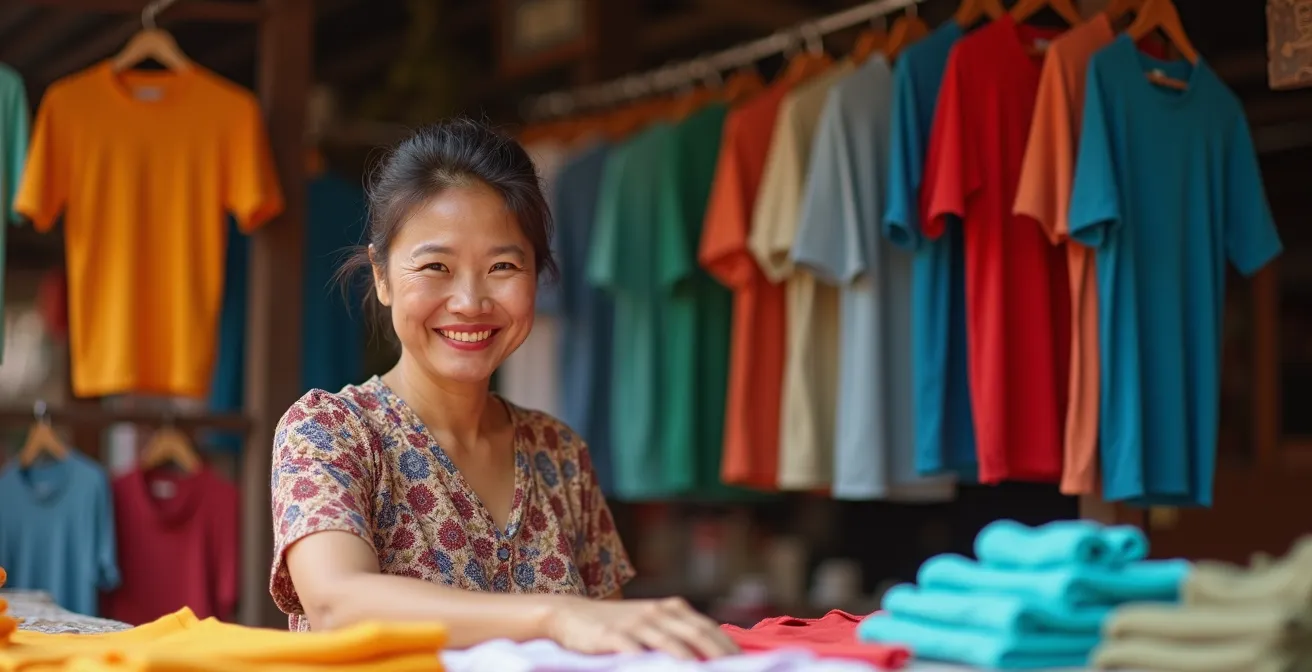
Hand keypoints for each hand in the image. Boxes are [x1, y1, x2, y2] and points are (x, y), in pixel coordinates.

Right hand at [545, 596, 739, 659]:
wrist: (570, 614)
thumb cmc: (617, 625)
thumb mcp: (651, 622)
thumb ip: (679, 633)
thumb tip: (712, 654)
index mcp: (672, 608)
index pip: (709, 628)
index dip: (729, 648)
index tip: (746, 666)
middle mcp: (659, 612)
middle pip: (698, 634)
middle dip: (721, 656)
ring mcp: (637, 623)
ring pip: (672, 644)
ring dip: (692, 662)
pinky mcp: (614, 636)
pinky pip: (637, 651)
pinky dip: (652, 662)